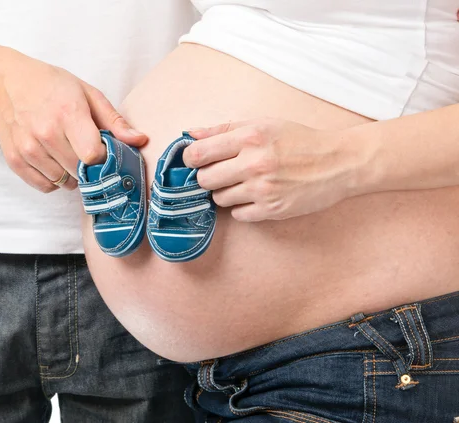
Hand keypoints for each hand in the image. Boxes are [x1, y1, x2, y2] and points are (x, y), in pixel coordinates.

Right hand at [0, 49, 146, 192]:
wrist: (8, 83)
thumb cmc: (53, 86)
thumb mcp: (89, 94)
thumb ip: (115, 122)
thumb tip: (140, 141)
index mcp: (68, 114)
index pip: (93, 155)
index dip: (104, 157)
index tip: (103, 150)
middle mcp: (46, 133)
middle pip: (79, 171)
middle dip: (89, 167)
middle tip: (86, 151)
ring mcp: (28, 148)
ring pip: (63, 182)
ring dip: (71, 175)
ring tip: (68, 153)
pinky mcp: (15, 160)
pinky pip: (44, 186)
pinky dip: (53, 180)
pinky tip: (54, 161)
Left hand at [183, 119, 363, 221]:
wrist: (339, 163)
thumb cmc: (299, 140)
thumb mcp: (263, 124)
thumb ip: (224, 129)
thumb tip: (190, 134)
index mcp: (250, 137)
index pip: (198, 154)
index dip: (191, 159)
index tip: (196, 161)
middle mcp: (254, 163)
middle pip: (204, 179)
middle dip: (208, 177)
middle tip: (222, 173)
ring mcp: (263, 189)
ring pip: (219, 199)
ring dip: (225, 193)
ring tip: (243, 183)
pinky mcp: (272, 210)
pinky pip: (238, 214)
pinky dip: (242, 207)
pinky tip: (256, 196)